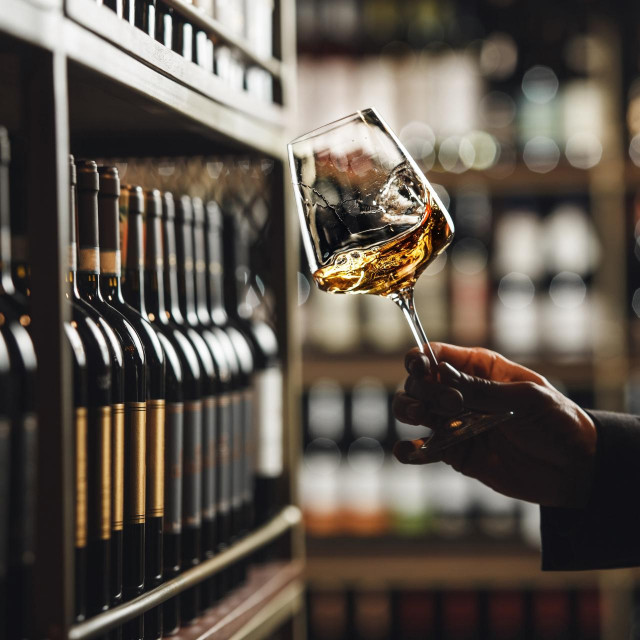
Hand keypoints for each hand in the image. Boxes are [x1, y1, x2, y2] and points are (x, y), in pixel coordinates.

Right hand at [392, 342, 596, 507]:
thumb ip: (480, 390)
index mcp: (479, 369)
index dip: (420, 358)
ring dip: (407, 411)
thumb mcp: (524, 398)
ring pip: (413, 411)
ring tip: (420, 417)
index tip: (418, 368)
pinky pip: (423, 450)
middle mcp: (460, 393)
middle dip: (421, 388)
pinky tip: (408, 452)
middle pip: (419, 382)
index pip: (436, 354)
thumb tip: (439, 374)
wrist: (573, 469)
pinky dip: (408, 451)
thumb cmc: (556, 421)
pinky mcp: (454, 453)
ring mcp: (454, 423)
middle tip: (450, 404)